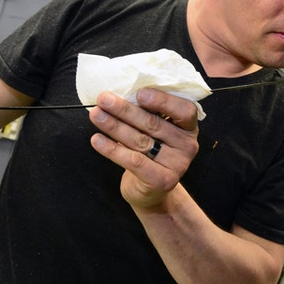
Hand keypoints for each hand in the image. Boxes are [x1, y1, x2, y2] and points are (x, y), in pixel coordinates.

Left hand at [88, 88, 200, 207]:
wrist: (149, 190)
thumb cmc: (148, 153)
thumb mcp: (153, 131)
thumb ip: (146, 113)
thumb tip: (118, 93)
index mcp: (188, 127)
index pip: (184, 109)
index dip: (163, 100)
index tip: (139, 93)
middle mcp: (187, 145)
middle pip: (154, 123)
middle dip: (125, 109)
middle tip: (104, 99)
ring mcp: (177, 164)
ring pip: (140, 140)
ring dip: (114, 126)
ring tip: (96, 115)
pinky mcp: (163, 180)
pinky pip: (134, 161)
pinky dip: (112, 149)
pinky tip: (97, 140)